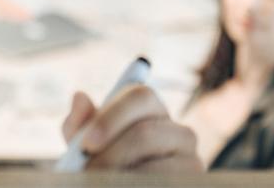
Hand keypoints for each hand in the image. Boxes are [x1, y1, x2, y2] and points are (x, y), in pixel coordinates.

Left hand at [62, 86, 202, 172]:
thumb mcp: (88, 148)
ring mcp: (191, 161)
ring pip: (151, 167)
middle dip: (109, 156)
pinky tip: (122, 187)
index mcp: (153, 111)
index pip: (140, 96)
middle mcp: (180, 132)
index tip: (86, 144)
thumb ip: (80, 125)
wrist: (121, 186)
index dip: (110, 117)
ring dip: (118, 178)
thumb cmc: (104, 168)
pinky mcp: (193, 182)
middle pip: (144, 133)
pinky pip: (160, 184)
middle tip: (85, 173)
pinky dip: (132, 186)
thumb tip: (80, 97)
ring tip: (99, 183)